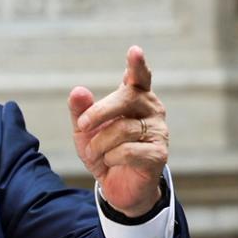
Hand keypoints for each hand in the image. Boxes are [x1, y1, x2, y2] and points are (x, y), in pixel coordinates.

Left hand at [70, 45, 168, 217]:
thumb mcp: (84, 131)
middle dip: (99, 113)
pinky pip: (127, 151)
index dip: (137, 65)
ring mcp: (159, 131)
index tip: (134, 51)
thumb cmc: (103, 151)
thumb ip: (81, 110)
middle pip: (126, 99)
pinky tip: (111, 163)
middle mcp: (152, 110)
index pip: (140, 77)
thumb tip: (77, 91)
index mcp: (136, 98)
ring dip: (99, 144)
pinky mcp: (159, 154)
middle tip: (82, 126)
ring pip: (122, 129)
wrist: (117, 186)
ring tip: (96, 154)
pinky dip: (110, 158)